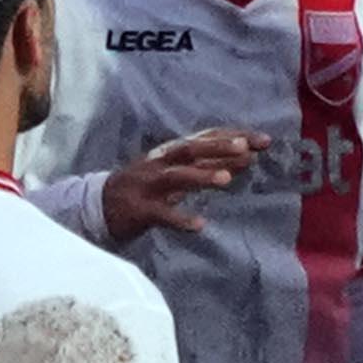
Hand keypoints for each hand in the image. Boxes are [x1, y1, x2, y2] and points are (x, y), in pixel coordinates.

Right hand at [101, 130, 265, 243]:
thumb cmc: (145, 188)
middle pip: (190, 149)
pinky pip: (162, 214)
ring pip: (176, 177)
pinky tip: (199, 225)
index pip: (206, 138)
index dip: (233, 137)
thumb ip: (209, 165)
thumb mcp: (177, 172)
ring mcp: (148, 185)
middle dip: (218, 147)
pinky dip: (180, 219)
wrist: (98, 206)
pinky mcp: (139, 210)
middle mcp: (160, 163)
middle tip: (247, 148)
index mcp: (170, 153)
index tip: (263, 140)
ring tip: (227, 179)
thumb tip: (247, 156)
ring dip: (201, 176)